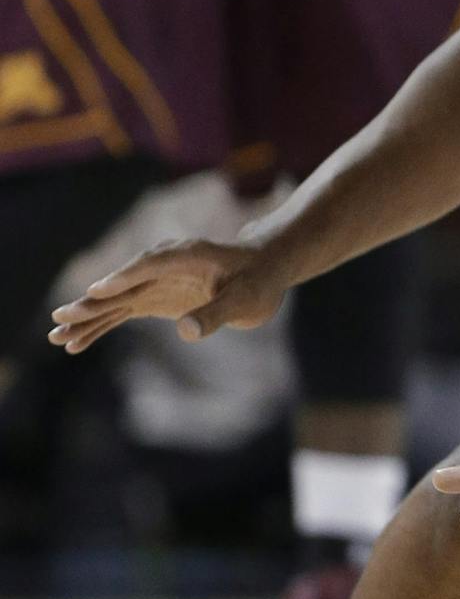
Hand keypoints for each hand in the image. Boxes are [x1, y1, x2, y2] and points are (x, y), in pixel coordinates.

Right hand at [48, 239, 286, 352]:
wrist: (262, 271)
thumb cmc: (258, 280)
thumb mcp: (246, 299)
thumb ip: (216, 313)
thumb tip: (185, 331)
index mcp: (187, 254)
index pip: (150, 265)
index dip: (124, 278)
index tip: (97, 291)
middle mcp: (163, 265)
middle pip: (123, 284)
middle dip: (93, 301)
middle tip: (61, 318)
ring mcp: (155, 282)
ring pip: (115, 300)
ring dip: (87, 317)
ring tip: (58, 336)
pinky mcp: (153, 298)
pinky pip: (120, 312)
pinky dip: (100, 326)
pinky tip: (75, 343)